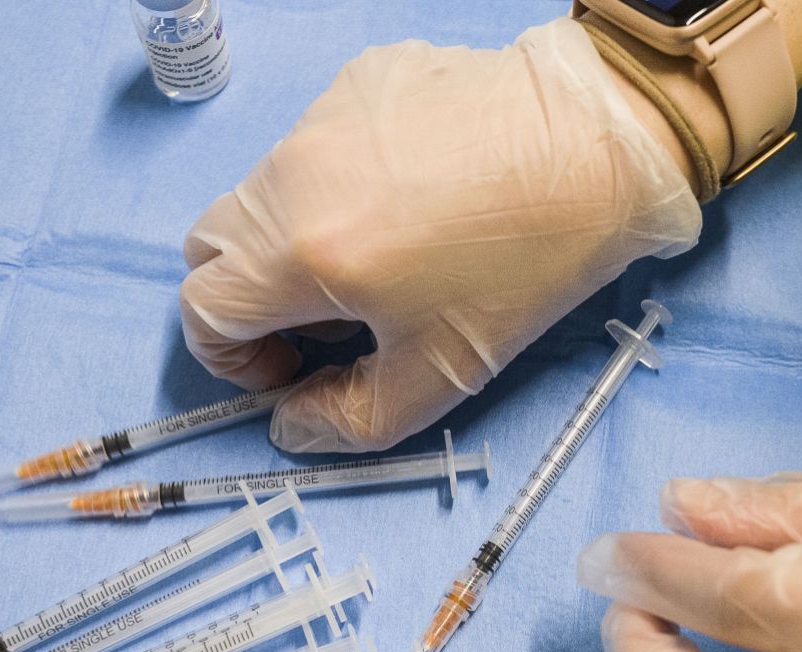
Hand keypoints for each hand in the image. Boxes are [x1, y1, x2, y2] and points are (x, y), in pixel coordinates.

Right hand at [180, 19, 699, 451]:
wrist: (601, 151)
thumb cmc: (524, 267)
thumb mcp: (437, 377)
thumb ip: (345, 421)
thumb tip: (291, 423)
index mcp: (297, 253)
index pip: (201, 310)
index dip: (230, 359)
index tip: (289, 370)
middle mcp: (291, 175)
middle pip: (213, 247)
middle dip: (249, 298)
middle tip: (327, 322)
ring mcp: (322, 117)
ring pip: (267, 191)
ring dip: (296, 238)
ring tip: (386, 258)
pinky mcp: (363, 79)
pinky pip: (320, 141)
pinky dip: (343, 181)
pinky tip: (419, 197)